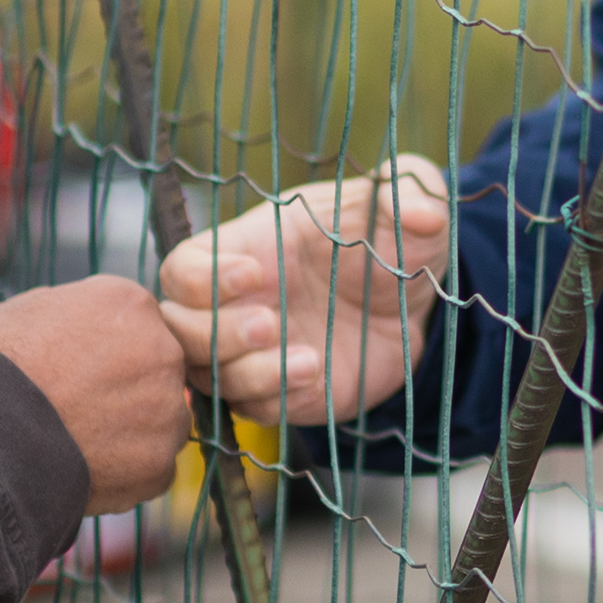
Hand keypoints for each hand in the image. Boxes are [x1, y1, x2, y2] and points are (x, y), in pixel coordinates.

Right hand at [0, 277, 191, 514]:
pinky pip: (153, 469)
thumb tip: (84, 325)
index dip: (108, 351)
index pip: (139, 326)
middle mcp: (163, 351)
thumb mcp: (31, 309)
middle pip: (157, 372)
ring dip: (131, 433)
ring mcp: (166, 410)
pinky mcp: (159, 464)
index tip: (80, 371)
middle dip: (127, 390)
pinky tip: (86, 472)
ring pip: (160, 422)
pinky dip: (126, 475)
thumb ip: (77, 313)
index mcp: (131, 303)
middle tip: (81, 410)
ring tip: (79, 444)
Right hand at [156, 157, 452, 425]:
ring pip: (208, 376)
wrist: (418, 302)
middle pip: (178, 329)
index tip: (254, 274)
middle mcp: (237, 305)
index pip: (183, 268)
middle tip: (270, 323)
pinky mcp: (283, 393)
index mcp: (246, 250)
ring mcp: (255, 354)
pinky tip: (318, 376)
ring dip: (248, 373)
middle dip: (214, 331)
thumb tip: (424, 210)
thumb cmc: (392, 241)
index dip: (201, 278)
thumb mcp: (404, 206)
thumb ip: (407, 193)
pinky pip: (254, 409)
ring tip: (307, 360)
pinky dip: (277, 398)